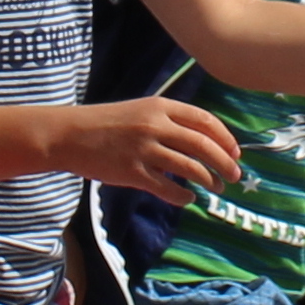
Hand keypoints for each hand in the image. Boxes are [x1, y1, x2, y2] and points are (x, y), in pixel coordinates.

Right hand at [55, 96, 245, 199]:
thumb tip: (203, 139)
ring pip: (190, 168)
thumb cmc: (106, 123)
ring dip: (209, 180)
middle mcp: (155, 125)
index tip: (235, 152)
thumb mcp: (140, 110)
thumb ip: (169, 120)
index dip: (225, 138)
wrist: (69, 135)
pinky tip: (188, 198)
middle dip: (225, 163)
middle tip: (235, 176)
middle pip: (203, 145)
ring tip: (216, 188)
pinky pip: (167, 188)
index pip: (205, 120)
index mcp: (160, 107)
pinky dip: (183, 196)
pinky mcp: (132, 172)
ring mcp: (144, 149)